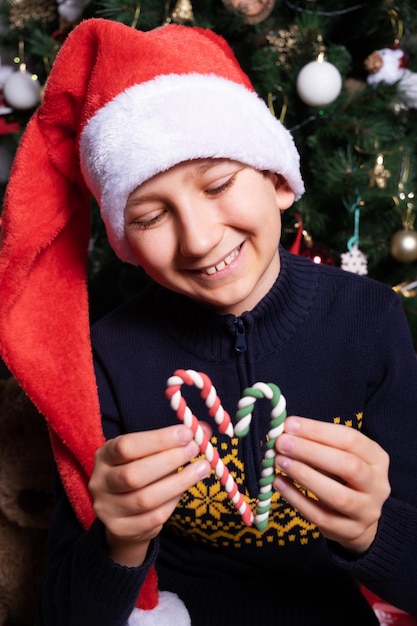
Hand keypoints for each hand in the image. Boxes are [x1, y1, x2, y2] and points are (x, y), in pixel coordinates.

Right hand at [88, 425, 209, 566]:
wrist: (124, 511)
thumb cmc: (141, 470)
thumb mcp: (149, 451)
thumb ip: (174, 440)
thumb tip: (203, 429)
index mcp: (104, 455)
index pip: (126, 446)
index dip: (158, 440)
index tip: (187, 434)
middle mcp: (100, 482)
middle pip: (134, 475)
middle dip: (169, 461)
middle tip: (195, 450)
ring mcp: (107, 508)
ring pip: (145, 499)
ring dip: (178, 482)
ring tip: (201, 469)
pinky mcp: (120, 529)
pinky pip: (153, 518)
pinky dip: (173, 502)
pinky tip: (184, 489)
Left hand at [273, 416, 390, 553]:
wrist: (359, 516)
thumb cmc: (343, 475)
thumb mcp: (340, 454)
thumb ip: (318, 443)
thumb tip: (284, 430)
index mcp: (377, 458)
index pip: (351, 439)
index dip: (318, 431)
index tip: (289, 425)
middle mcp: (377, 485)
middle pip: (348, 466)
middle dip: (311, 452)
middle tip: (282, 443)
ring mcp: (366, 511)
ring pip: (338, 496)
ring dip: (305, 476)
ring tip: (279, 461)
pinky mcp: (350, 531)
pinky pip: (320, 516)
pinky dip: (297, 499)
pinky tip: (279, 483)